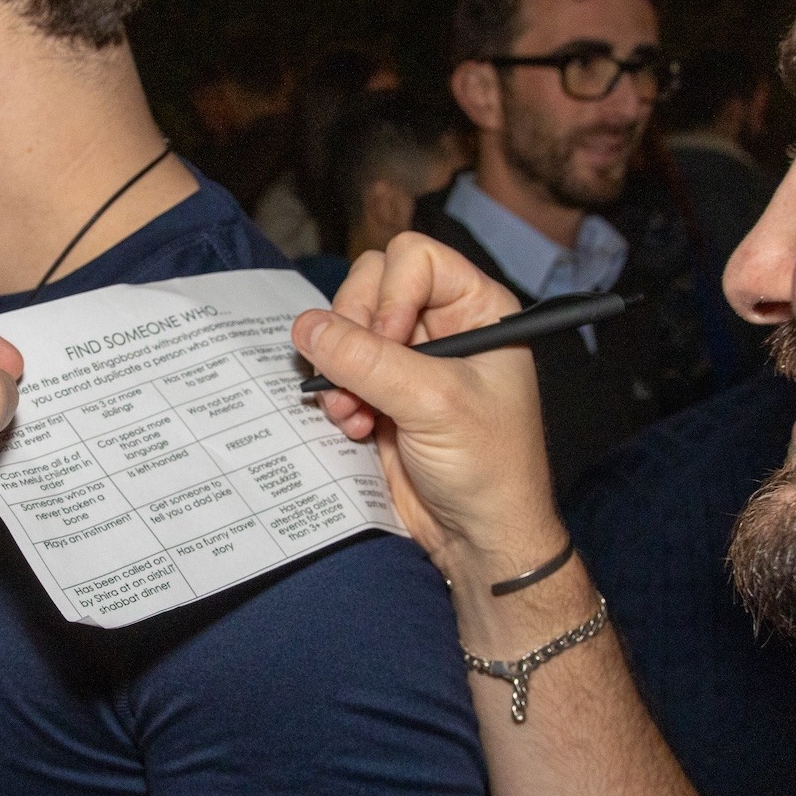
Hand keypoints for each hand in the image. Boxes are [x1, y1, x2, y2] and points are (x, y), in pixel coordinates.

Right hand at [290, 232, 565, 598]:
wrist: (479, 538)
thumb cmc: (488, 468)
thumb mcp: (434, 404)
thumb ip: (368, 361)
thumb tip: (306, 327)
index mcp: (476, 309)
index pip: (414, 257)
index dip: (393, 294)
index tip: (392, 343)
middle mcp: (442, 325)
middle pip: (371, 283)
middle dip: (356, 331)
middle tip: (365, 379)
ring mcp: (407, 360)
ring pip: (346, 327)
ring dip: (339, 369)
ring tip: (355, 412)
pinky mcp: (380, 394)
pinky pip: (337, 369)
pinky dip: (335, 396)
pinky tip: (354, 427)